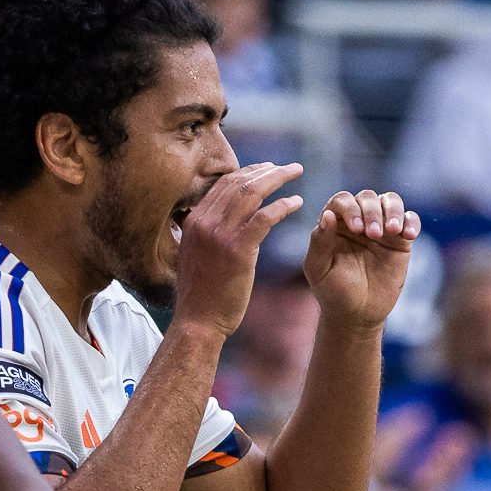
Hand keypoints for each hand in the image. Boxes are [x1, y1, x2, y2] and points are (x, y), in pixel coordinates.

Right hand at [175, 162, 305, 337]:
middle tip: (289, 167)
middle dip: (266, 170)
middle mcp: (204, 222)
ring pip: (252, 193)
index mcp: (193, 221)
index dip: (248, 172)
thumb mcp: (195, 255)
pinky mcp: (238, 250)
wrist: (198, 322)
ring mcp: (219, 235)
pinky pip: (264, 217)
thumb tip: (219, 221)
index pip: (223, 184)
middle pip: (238, 182)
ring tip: (297, 173)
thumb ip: (205, 234)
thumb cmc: (201, 295)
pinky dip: (283, 206)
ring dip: (277, 179)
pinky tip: (297, 203)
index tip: (267, 169)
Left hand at [304, 190, 420, 329]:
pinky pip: (410, 220)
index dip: (349, 208)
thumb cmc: (333, 291)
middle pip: (367, 198)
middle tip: (373, 235)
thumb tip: (328, 215)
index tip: (356, 228)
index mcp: (334, 223)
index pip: (341, 201)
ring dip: (393, 211)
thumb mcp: (319, 269)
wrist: (358, 314)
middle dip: (371, 212)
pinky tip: (408, 235)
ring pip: (390, 201)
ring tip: (392, 231)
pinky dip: (412, 222)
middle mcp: (358, 220)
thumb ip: (320, 242)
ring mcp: (381, 228)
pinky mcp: (400, 240)